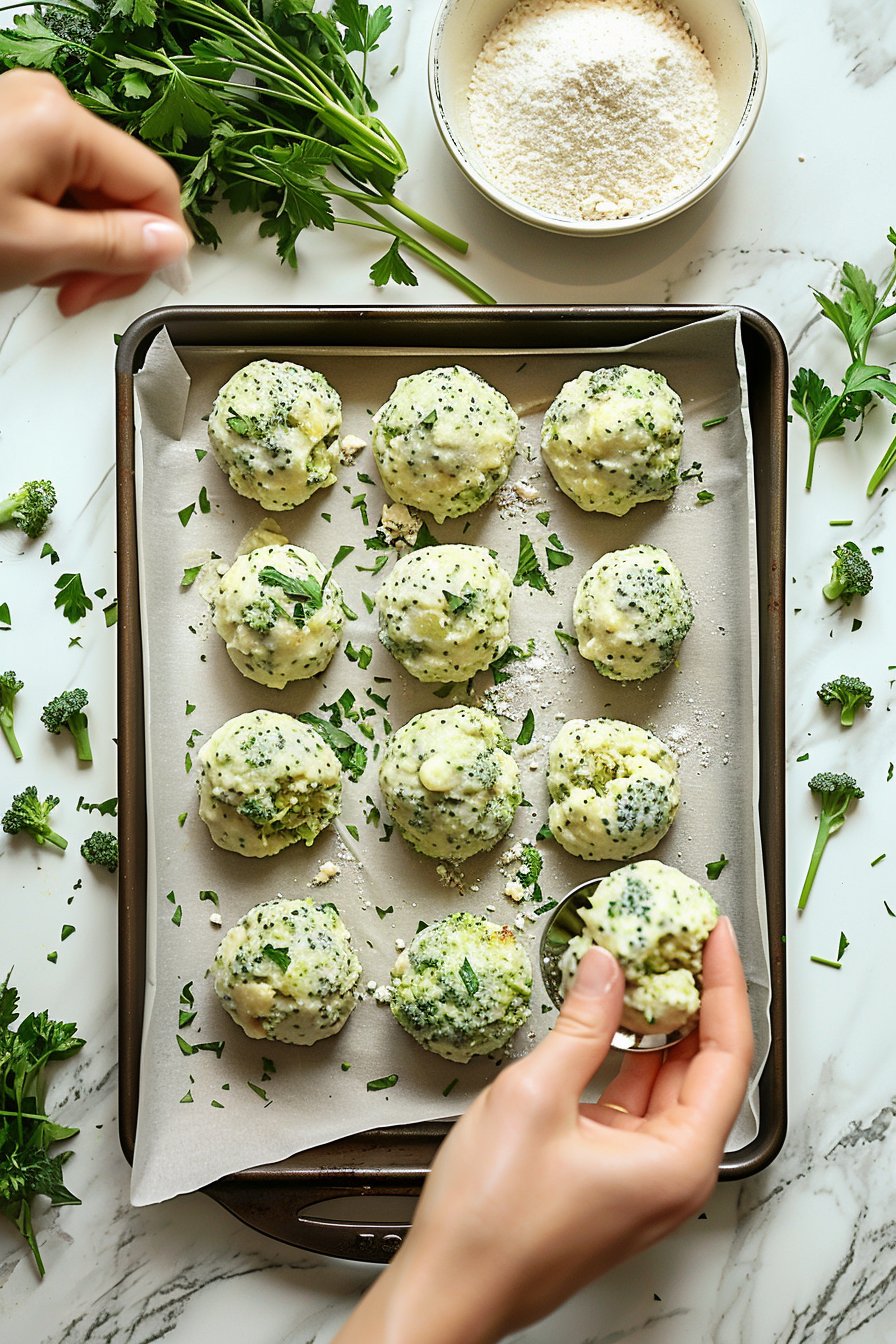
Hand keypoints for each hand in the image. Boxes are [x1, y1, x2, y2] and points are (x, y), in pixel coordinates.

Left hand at [0, 69, 190, 315]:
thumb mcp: (37, 248)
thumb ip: (115, 247)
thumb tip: (169, 246)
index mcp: (61, 123)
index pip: (154, 186)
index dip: (159, 246)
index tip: (145, 287)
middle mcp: (45, 108)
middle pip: (121, 190)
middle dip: (108, 252)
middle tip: (79, 296)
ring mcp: (22, 118)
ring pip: (88, 194)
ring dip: (77, 246)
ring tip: (39, 276)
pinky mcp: (4, 137)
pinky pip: (54, 186)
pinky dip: (50, 228)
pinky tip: (25, 255)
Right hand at [335, 917, 751, 1343]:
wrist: (447, 1289)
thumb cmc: (490, 1223)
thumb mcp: (535, 1097)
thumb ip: (580, 1024)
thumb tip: (605, 967)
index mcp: (678, 1163)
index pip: (727, 1054)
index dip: (725, 986)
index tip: (715, 937)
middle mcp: (672, 1175)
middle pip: (703, 1069)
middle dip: (692, 1000)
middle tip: (678, 942)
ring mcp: (641, 1178)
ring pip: (664, 1085)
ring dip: (654, 1026)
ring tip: (642, 966)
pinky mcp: (609, 1178)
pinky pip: (631, 1105)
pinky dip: (622, 1058)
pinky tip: (605, 1019)